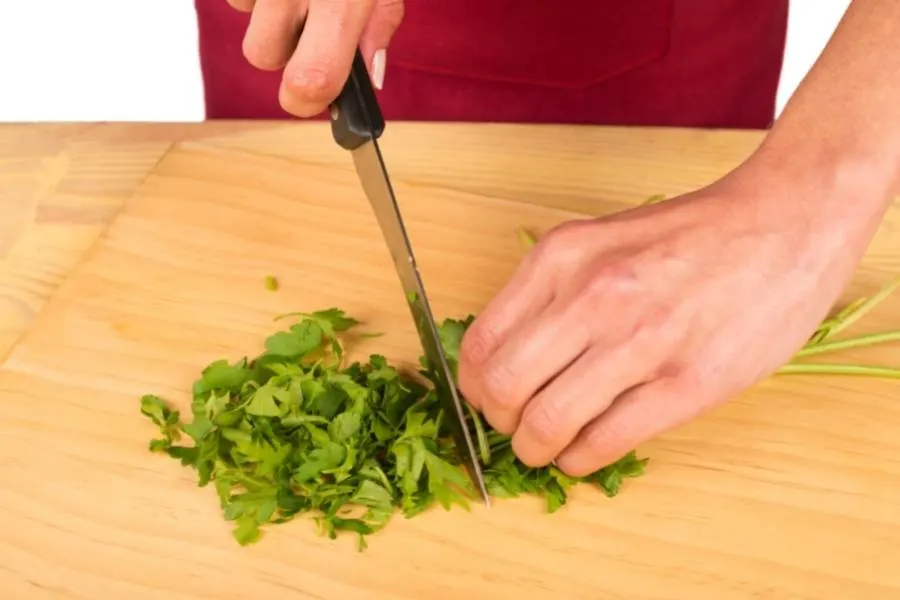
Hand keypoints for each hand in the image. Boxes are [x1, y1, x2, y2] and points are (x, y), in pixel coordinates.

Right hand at [226, 0, 403, 116]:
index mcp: (341, 0)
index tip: (315, 96)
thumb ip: (380, 21)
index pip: (310, 79)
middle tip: (309, 26)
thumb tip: (369, 75)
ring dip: (269, 14)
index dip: (307, 100)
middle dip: (281, 51)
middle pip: (262, 55)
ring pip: (245, 16)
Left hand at [457, 165, 863, 475]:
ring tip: (548, 448)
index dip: (474, 388)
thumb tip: (506, 359)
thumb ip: (548, 291)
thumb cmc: (688, 236)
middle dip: (498, 424)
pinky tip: (584, 453)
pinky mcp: (685, 383)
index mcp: (560, 258)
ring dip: (535, 449)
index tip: (489, 401)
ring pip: (546, 423)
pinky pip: (604, 442)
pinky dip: (579, 460)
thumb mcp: (599, 240)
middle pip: (502, 389)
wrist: (781, 224)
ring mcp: (639, 341)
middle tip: (515, 429)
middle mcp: (590, 297)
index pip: (481, 344)